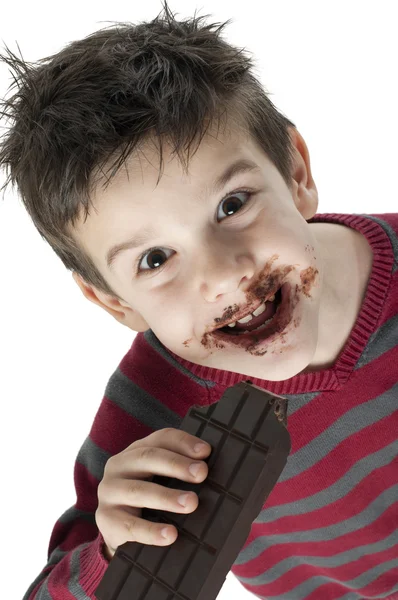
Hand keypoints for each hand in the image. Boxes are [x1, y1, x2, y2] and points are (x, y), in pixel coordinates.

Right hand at [95, 428, 210, 559]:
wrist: (120, 532)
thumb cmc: (150, 501)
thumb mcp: (163, 481)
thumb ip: (182, 473)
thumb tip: (211, 471)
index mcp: (136, 451)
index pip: (161, 438)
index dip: (183, 442)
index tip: (206, 452)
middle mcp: (119, 465)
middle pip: (148, 457)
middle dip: (177, 465)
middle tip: (201, 474)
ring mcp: (109, 491)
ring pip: (138, 491)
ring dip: (167, 496)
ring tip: (192, 503)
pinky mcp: (105, 519)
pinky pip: (129, 526)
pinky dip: (151, 531)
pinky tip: (171, 535)